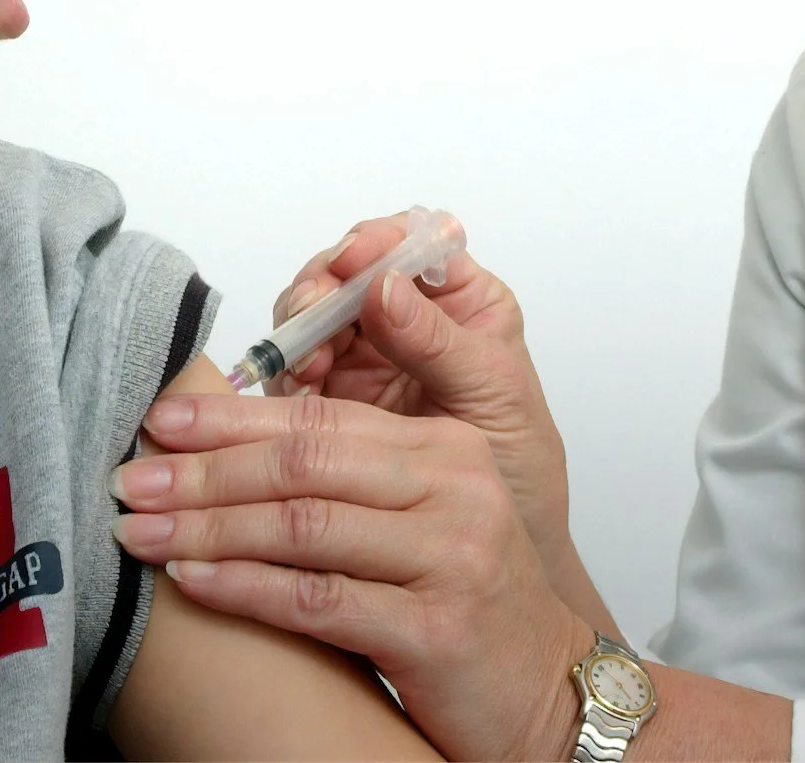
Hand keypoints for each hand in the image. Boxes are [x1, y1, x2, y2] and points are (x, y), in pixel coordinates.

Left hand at [112, 382, 593, 761]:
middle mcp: (454, 489)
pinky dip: (244, 587)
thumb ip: (351, 478)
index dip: (232, 415)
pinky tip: (192, 579)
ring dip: (208, 526)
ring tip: (142, 531)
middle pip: (305, 460)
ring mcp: (450, 556)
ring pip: (303, 524)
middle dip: (205, 468)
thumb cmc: (470, 604)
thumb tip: (227, 451)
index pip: (322, 415)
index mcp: (445, 447)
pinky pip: (317, 600)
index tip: (161, 419)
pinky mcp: (436, 628)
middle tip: (132, 477)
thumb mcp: (422, 519)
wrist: (549, 693)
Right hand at [267, 218, 575, 566]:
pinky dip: (286, 374)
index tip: (355, 260)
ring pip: (311, 315)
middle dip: (324, 286)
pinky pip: (292, 369)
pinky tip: (298, 393)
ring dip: (299, 329)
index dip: (378, 241)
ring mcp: (363, 356)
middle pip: (347, 271)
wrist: (492, 562)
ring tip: (308, 367)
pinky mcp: (328, 399)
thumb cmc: (519, 470)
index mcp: (460, 300)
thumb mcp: (494, 398)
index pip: (413, 241)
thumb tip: (384, 287)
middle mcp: (405, 318)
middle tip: (312, 314)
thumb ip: (443, 342)